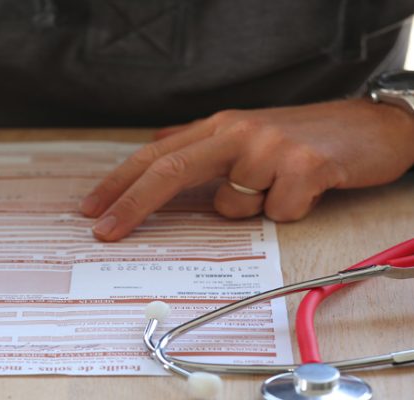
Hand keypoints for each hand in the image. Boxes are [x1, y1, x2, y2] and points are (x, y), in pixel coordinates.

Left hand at [81, 99, 413, 240]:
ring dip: (250, 208)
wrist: (369, 125)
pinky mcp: (304, 165)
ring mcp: (269, 147)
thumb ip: (199, 144)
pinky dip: (288, 211)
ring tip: (279, 188)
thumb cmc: (301, 136)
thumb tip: (154, 146)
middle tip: (104, 231)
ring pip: (231, 204)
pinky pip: (276, 213)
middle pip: (170, 170)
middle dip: (132, 203)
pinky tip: (306, 190)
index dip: (120, 182)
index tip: (92, 209)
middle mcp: (237, 132)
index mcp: (218, 128)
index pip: (156, 155)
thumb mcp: (245, 133)